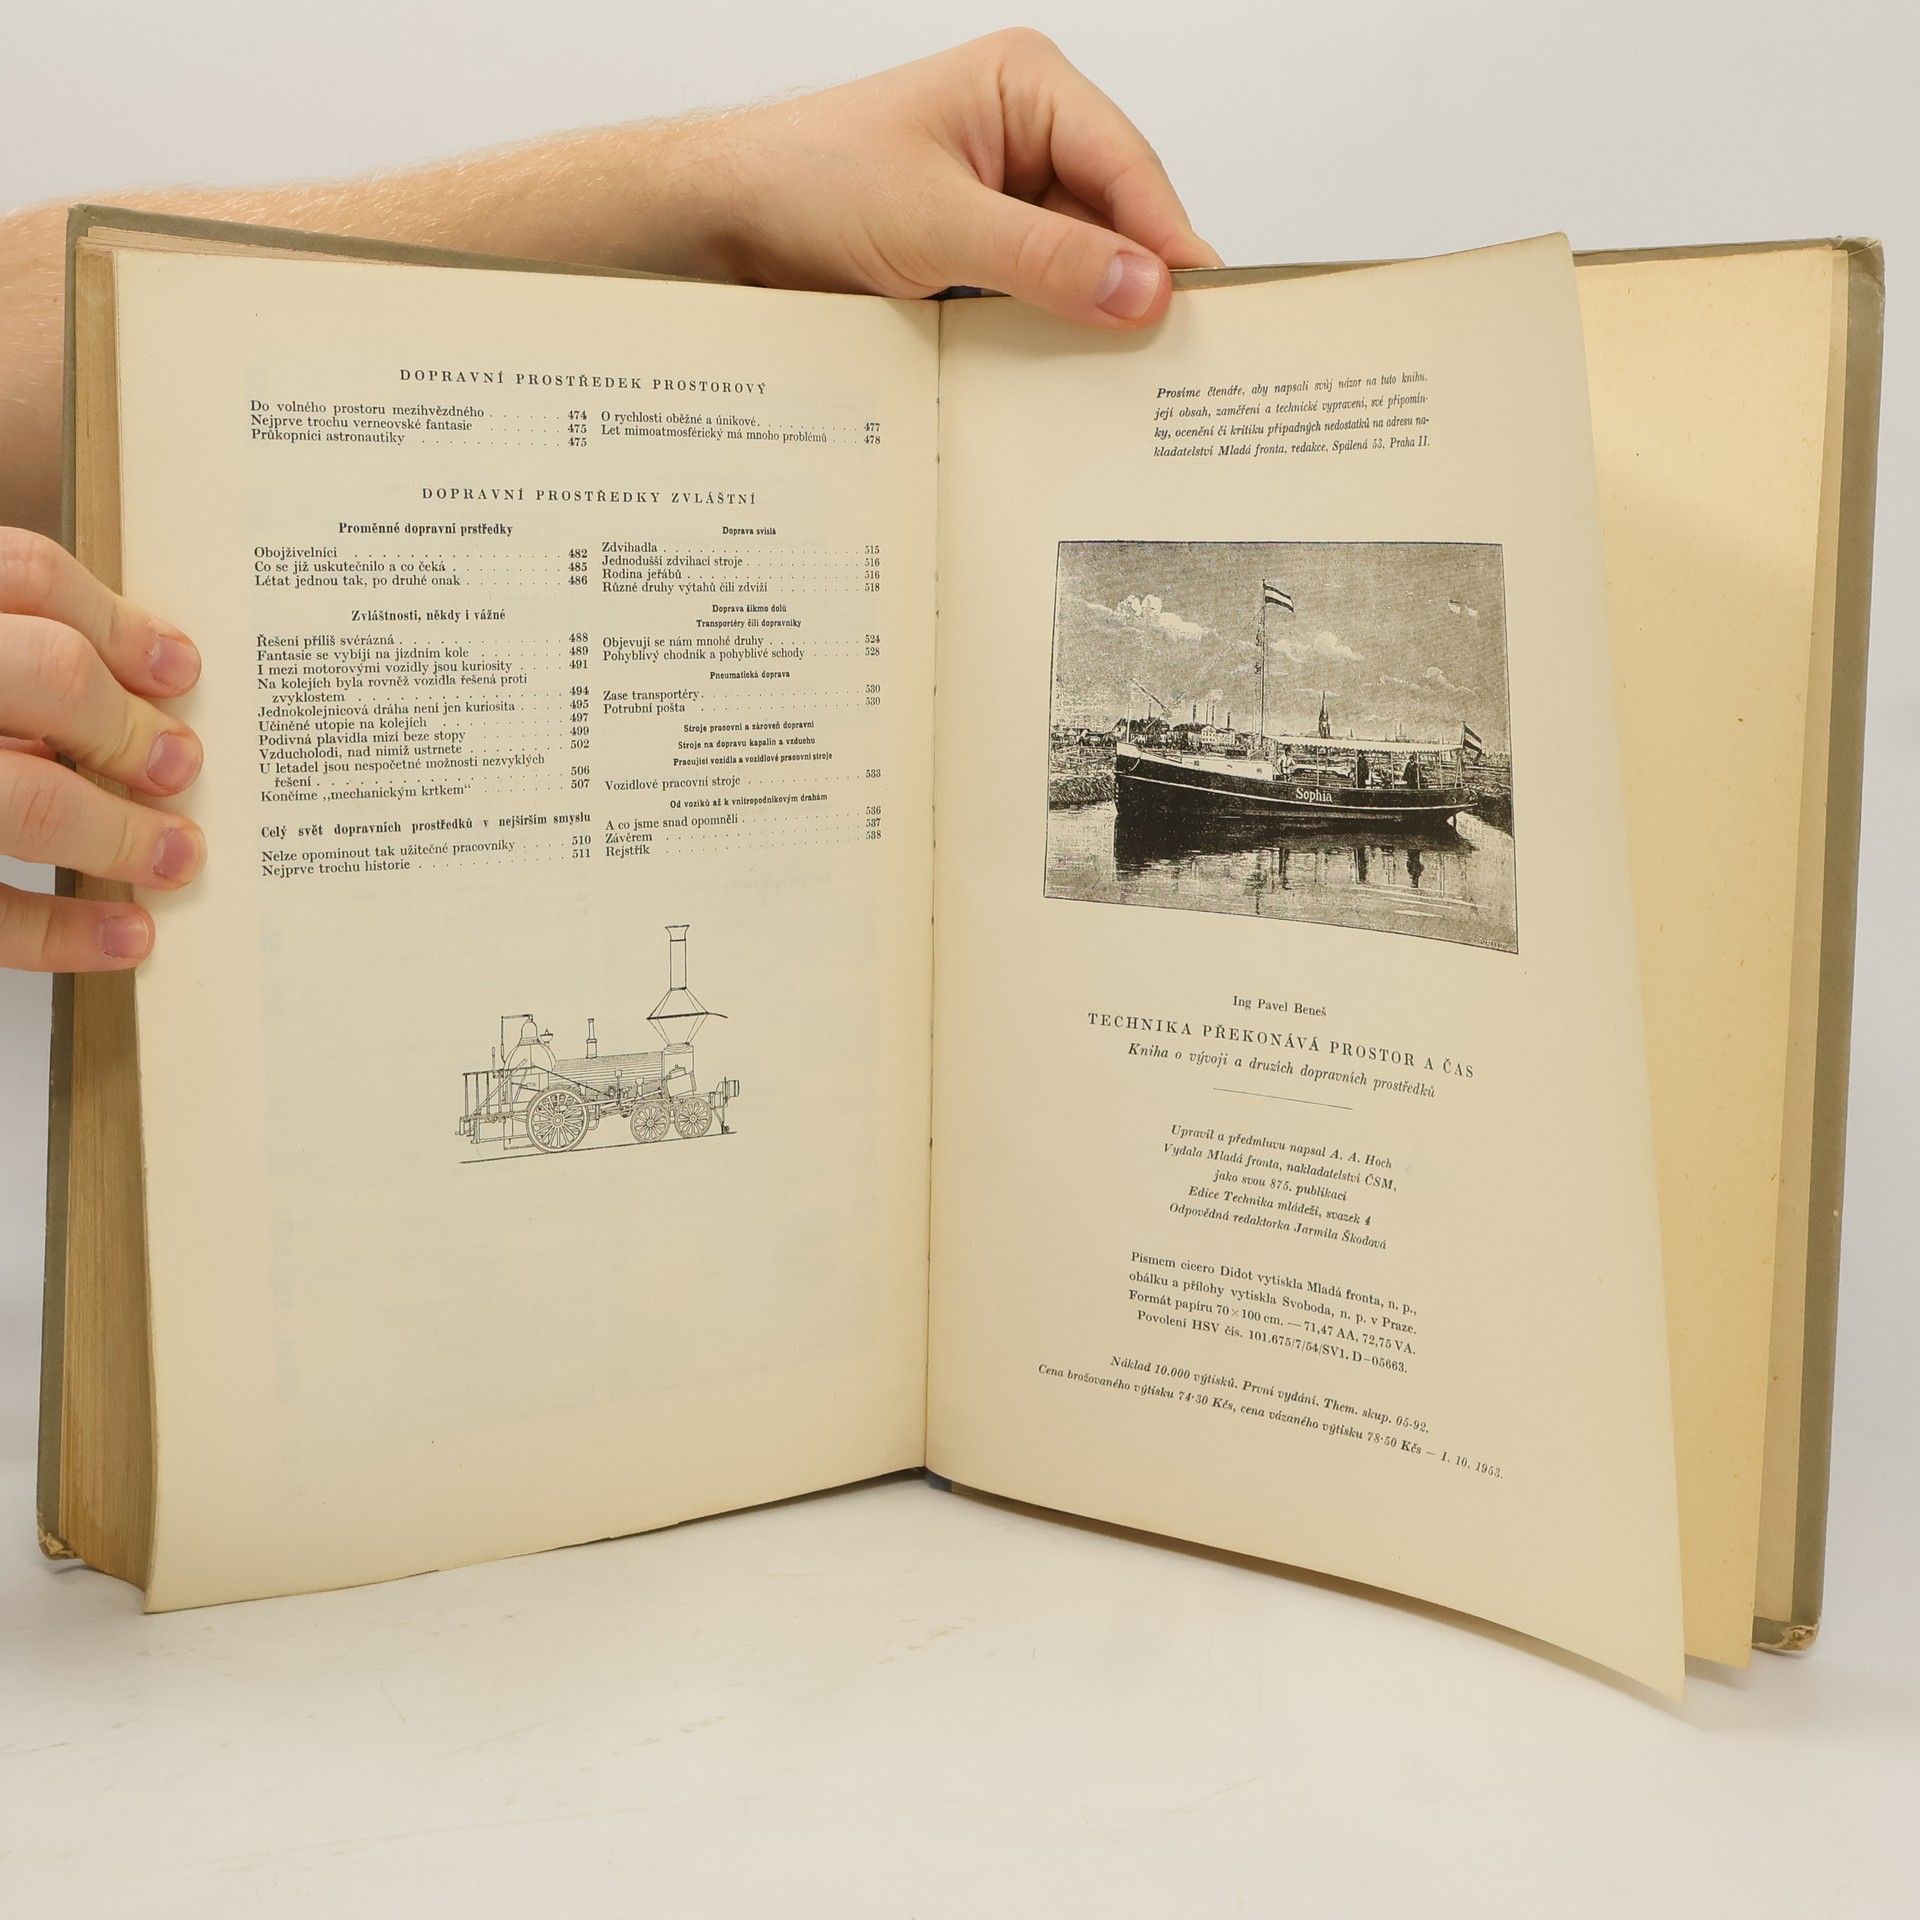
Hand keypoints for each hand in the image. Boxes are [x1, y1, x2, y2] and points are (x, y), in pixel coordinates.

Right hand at [0, 529, 202, 970]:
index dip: (115, 622)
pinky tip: (121, 938)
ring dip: (119, 835)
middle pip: (44, 675)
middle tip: (177, 766)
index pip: (20, 574)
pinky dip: (60, 931)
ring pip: (25, 799)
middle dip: (130, 730)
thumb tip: (134, 678)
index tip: (178, 670)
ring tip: (174, 857)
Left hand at [687, 30, 1221, 326]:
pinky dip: (1052, 333)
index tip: (1201, 304)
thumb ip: (1044, 258)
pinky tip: (1066, 374)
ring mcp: (1006, 197)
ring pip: (1082, 265)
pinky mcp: (982, 252)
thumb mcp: (934, 222)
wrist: (727, 224)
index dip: (1167, 238)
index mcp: (1027, 86)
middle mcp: (1027, 135)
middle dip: (1135, 283)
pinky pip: (1041, 295)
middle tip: (1175, 358)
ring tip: (1127, 378)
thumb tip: (1142, 288)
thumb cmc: (809, 183)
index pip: (1126, 165)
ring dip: (1092, 317)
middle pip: (1116, 219)